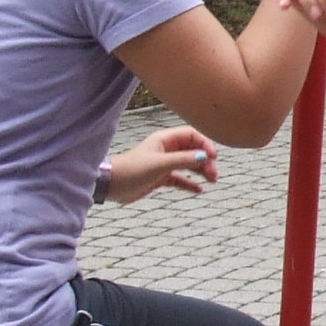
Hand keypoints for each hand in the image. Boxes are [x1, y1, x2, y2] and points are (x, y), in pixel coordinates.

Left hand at [100, 126, 217, 205]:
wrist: (112, 185)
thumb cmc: (132, 169)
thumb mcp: (160, 164)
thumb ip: (183, 160)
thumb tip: (205, 157)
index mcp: (165, 140)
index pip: (192, 135)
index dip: (205, 144)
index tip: (213, 157)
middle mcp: (166, 149)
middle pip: (193, 150)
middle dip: (205, 160)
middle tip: (214, 174)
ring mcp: (164, 164)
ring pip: (188, 165)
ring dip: (201, 171)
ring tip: (212, 181)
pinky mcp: (160, 177)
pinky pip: (180, 179)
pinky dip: (190, 183)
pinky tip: (199, 190)